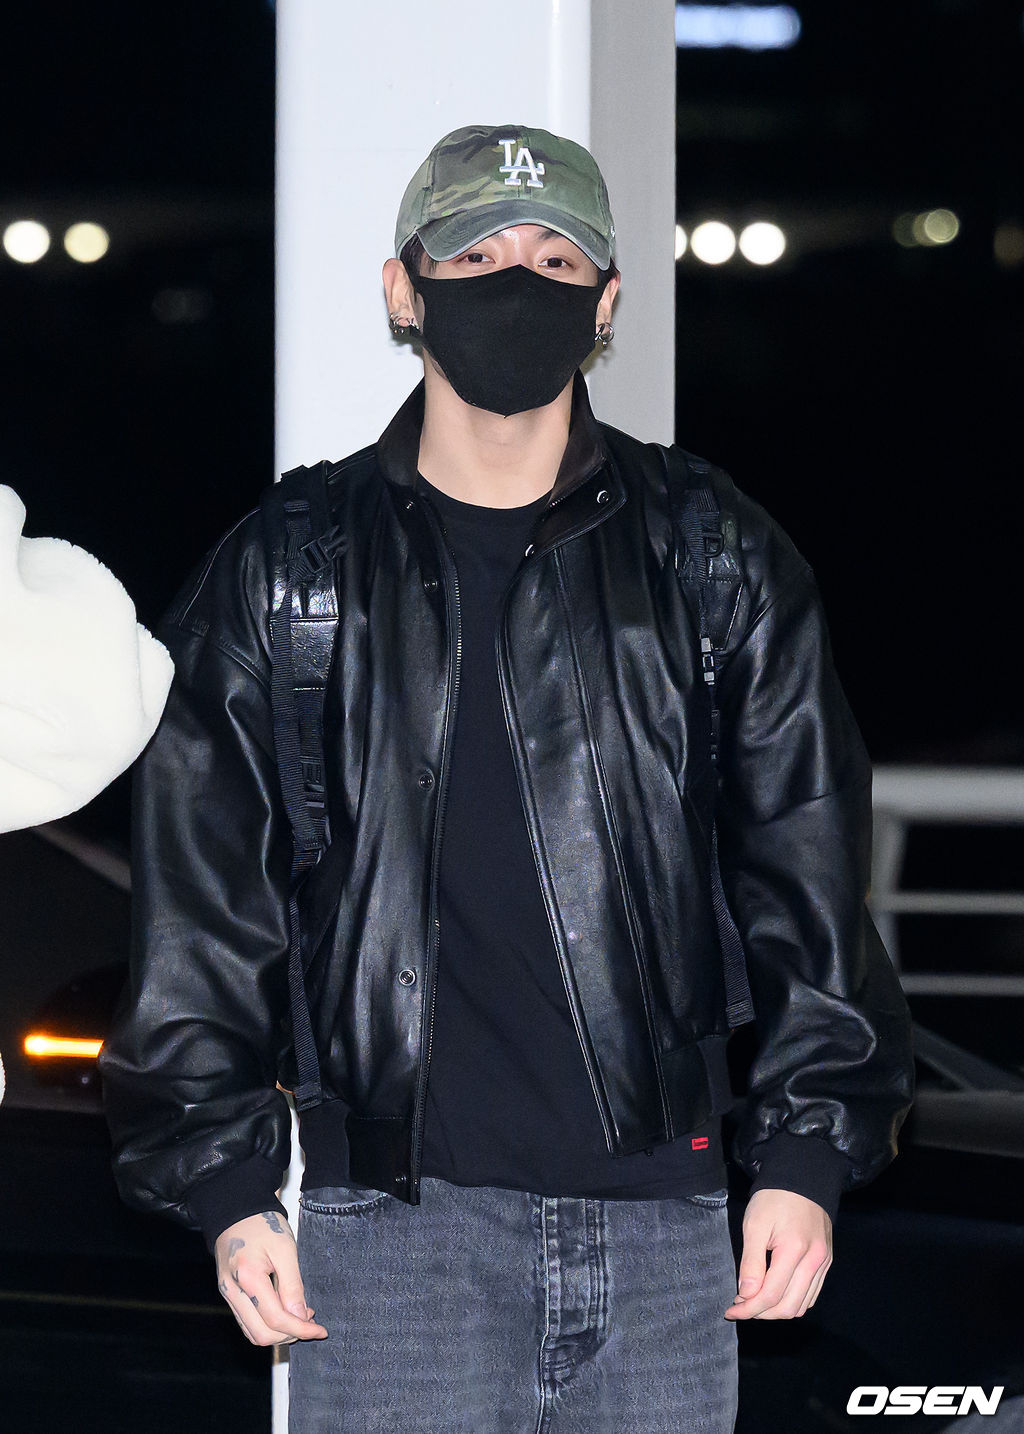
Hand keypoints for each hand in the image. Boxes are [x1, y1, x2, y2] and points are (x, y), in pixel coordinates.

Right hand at [214, 1209, 327, 1345]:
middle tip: (311, 1323)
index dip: (301, 1329)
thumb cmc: (262, 1223)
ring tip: (299, 1317)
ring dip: (278, 1333)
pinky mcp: (229, 1294)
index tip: (320, 1330)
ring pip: (252, 1332)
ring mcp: (227, 1294)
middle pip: (261, 1334)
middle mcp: (232, 1291)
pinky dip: (266, 1324)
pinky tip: (283, 1311)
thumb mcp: (285, 1248)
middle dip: (289, 1335)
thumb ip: (293, 1285)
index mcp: (248, 1277)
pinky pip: (246, 1321)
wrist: (237, 1210)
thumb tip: (300, 1317)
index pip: (276, 1319)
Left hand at [724, 1188, 831, 1320]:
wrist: (802, 1179)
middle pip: (787, 1307)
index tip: (731, 1310)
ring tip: (755, 1302)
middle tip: (741, 1307)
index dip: (748, 1308)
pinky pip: (811, 1294)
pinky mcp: (826, 1262)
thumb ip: (751, 1262)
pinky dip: (792, 1301)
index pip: (770, 1295)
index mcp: (794, 1250)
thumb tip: (746, 1295)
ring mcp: (823, 1263)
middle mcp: (814, 1261)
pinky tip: (775, 1294)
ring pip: (801, 1306)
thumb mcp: (754, 1224)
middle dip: (761, 1313)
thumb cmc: (774, 1198)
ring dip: (776, 1311)